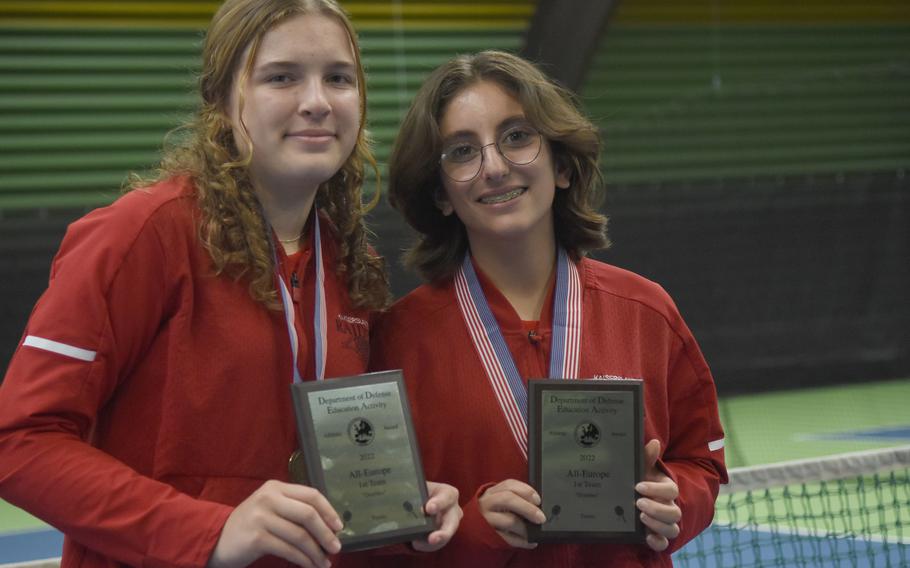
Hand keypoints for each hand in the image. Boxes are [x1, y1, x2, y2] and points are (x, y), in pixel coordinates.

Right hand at [207, 480, 342, 567]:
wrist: (216, 539)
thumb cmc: (250, 525)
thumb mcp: (270, 508)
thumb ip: (293, 509)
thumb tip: (328, 525)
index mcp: (276, 487)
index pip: (311, 495)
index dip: (329, 511)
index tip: (339, 527)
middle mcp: (269, 498)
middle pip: (308, 514)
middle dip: (326, 533)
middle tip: (336, 548)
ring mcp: (261, 517)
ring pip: (299, 535)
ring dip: (316, 552)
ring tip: (324, 562)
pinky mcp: (256, 538)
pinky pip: (288, 550)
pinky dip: (303, 560)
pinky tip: (310, 566)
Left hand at [411, 481, 462, 551]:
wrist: (421, 501)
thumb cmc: (422, 492)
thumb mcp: (419, 489)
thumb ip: (416, 494)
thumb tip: (406, 502)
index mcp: (448, 494)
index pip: (447, 498)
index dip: (439, 503)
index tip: (429, 508)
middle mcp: (453, 510)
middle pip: (452, 523)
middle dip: (443, 533)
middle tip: (432, 539)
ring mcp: (450, 525)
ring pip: (445, 536)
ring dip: (434, 542)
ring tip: (418, 543)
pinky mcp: (444, 536)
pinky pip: (437, 543)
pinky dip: (426, 545)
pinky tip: (417, 543)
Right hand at [477, 479, 545, 548]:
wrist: (471, 526)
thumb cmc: (492, 511)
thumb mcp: (499, 499)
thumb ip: (515, 498)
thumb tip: (537, 505)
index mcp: (493, 492)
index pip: (509, 485)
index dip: (526, 491)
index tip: (538, 500)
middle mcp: (488, 503)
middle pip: (508, 500)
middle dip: (528, 508)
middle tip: (541, 518)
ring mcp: (487, 519)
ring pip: (509, 521)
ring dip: (525, 527)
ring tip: (534, 531)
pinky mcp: (489, 535)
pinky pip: (508, 539)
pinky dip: (522, 541)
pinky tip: (530, 542)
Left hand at [635, 439, 681, 551]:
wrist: (630, 496)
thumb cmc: (638, 481)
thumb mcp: (640, 469)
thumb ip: (647, 457)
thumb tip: (654, 442)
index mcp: (666, 490)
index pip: (671, 490)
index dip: (657, 489)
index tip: (638, 486)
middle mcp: (669, 507)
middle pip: (674, 513)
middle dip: (657, 509)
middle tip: (638, 503)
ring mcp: (665, 523)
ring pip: (673, 529)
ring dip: (658, 524)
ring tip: (640, 516)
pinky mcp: (658, 536)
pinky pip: (664, 544)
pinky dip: (658, 542)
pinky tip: (646, 538)